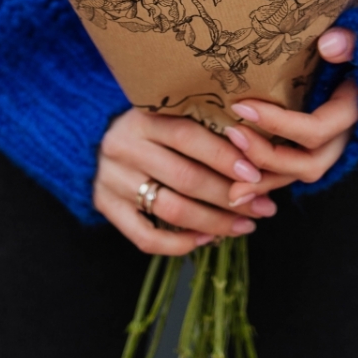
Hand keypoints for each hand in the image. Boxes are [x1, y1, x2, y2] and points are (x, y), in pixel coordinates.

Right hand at [94, 107, 278, 255]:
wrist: (94, 137)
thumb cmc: (150, 126)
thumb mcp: (168, 112)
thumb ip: (202, 125)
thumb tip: (256, 150)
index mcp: (142, 117)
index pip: (188, 136)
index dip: (224, 156)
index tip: (256, 174)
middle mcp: (124, 147)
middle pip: (184, 177)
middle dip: (230, 196)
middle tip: (263, 207)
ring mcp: (112, 179)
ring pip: (171, 210)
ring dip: (214, 223)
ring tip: (244, 226)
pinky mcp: (106, 207)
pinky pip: (145, 237)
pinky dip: (180, 244)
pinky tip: (206, 239)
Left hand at [224, 26, 357, 206]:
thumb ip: (350, 41)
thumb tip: (329, 44)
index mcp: (354, 110)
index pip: (316, 129)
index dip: (278, 124)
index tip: (243, 106)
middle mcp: (346, 136)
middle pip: (308, 163)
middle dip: (267, 156)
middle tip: (232, 134)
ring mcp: (336, 146)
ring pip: (301, 174)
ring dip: (266, 183)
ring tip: (231, 190)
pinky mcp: (322, 147)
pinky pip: (297, 171)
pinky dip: (271, 181)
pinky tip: (243, 188)